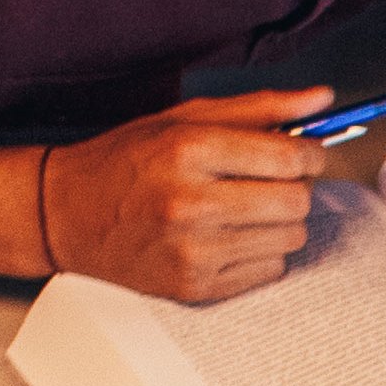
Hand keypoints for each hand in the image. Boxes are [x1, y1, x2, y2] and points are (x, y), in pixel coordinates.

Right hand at [38, 88, 327, 300]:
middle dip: (296, 186)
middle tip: (272, 179)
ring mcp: (192, 251)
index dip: (311, 153)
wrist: (64, 215)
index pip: (290, 157)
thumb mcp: (184, 119)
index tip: (306, 152)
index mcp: (189, 151)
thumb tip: (321, 99)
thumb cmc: (124, 161)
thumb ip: (259, 108)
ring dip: (280, 221)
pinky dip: (261, 251)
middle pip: (296, 201)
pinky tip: (228, 235)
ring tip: (244, 207)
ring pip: (290, 238)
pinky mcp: (193, 286)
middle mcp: (190, 203)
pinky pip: (269, 270)